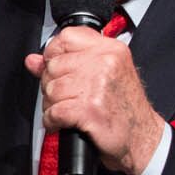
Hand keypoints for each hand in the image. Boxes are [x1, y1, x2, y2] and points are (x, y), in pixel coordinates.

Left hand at [24, 27, 164, 174]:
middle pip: (54, 66)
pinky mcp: (89, 109)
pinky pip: (53, 111)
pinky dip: (52, 121)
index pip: (66, 37)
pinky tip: (63, 123)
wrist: (142, 138)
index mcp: (110, 50)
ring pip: (51, 90)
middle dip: (52, 86)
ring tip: (68, 112)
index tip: (55, 68)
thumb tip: (33, 60)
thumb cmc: (124, 109)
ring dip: (52, 106)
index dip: (53, 54)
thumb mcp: (105, 76)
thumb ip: (67, 63)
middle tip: (67, 98)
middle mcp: (105, 63)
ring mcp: (98, 85)